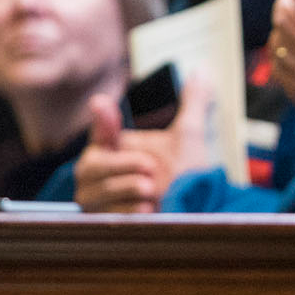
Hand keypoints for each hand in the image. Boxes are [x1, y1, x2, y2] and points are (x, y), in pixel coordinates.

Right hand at [73, 73, 215, 212]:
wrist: (195, 208)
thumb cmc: (188, 173)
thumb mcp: (191, 136)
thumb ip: (192, 103)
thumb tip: (202, 72)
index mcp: (114, 147)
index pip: (101, 130)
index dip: (100, 119)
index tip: (101, 103)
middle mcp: (98, 172)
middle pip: (92, 165)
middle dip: (121, 166)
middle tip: (149, 169)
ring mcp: (96, 198)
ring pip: (96, 191)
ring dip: (127, 188)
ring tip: (150, 190)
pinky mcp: (101, 222)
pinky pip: (104, 215)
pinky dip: (127, 211)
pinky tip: (146, 210)